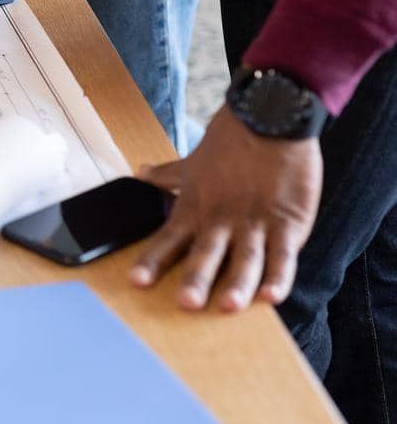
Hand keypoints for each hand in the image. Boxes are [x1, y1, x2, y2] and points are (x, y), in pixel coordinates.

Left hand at [130, 106, 321, 311]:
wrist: (269, 117)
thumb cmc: (230, 142)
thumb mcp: (193, 162)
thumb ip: (166, 175)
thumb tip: (138, 172)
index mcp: (196, 207)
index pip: (169, 239)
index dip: (153, 261)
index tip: (137, 282)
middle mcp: (222, 219)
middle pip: (207, 254)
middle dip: (196, 279)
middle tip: (186, 304)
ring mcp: (255, 222)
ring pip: (245, 259)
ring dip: (238, 283)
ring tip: (229, 306)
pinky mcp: (288, 222)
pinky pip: (283, 254)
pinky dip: (279, 275)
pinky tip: (272, 296)